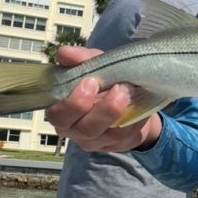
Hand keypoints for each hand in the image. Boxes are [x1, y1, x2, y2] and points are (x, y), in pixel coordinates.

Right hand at [45, 46, 162, 152]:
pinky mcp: (116, 145)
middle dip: (102, 110)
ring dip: (122, 114)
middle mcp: (76, 130)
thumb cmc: (105, 80)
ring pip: (107, 135)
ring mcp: (97, 141)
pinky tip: (139, 105)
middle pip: (83, 129)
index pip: (58, 115)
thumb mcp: (95, 64)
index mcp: (63, 111)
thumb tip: (64, 53)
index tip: (91, 82)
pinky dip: (134, 120)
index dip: (73, 103)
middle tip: (118, 89)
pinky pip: (126, 137)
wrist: (131, 97)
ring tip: (131, 92)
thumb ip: (80, 59)